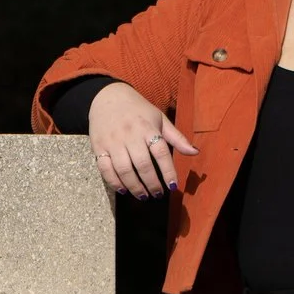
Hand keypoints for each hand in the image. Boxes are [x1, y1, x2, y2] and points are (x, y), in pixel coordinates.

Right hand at [87, 81, 196, 200]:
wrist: (107, 97)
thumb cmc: (138, 110)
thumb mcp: (160, 119)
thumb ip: (177, 137)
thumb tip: (195, 152)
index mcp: (148, 128)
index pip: (161, 153)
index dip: (168, 171)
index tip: (173, 186)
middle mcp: (130, 135)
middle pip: (142, 165)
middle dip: (152, 183)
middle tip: (157, 194)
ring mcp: (113, 142)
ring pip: (124, 170)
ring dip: (134, 186)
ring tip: (143, 196)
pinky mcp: (99, 147)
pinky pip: (105, 169)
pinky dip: (114, 182)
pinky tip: (123, 190)